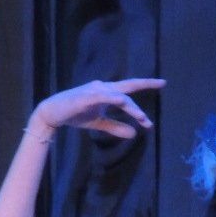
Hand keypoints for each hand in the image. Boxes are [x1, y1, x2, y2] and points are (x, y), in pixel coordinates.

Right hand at [31, 78, 163, 139]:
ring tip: (144, 119)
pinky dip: (115, 99)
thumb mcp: (99, 123)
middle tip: (162, 83)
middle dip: (145, 83)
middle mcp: (103, 87)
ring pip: (119, 96)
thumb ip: (116, 127)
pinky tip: (124, 103)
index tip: (162, 83)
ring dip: (133, 107)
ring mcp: (94, 91)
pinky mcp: (85, 97)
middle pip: (128, 85)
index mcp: (107, 92)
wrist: (53, 113)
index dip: (145, 84)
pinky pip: (103, 96)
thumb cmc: (75, 114)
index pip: (130, 88)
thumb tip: (134, 134)